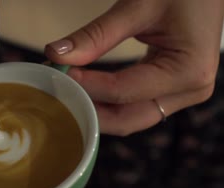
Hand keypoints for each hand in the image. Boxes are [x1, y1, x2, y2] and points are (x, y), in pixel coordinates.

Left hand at [45, 0, 223, 135]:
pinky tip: (83, 88)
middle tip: (57, 91)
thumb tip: (55, 54)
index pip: (122, 92)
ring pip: (127, 117)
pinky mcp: (170, 89)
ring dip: (95, 107)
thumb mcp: (138, 6)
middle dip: (88, 110)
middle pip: (126, 120)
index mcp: (188, 72)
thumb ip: (96, 35)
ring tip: (65, 90)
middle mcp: (189, 91)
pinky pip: (133, 105)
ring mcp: (181, 94)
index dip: (85, 86)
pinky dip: (106, 100)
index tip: (56, 72)